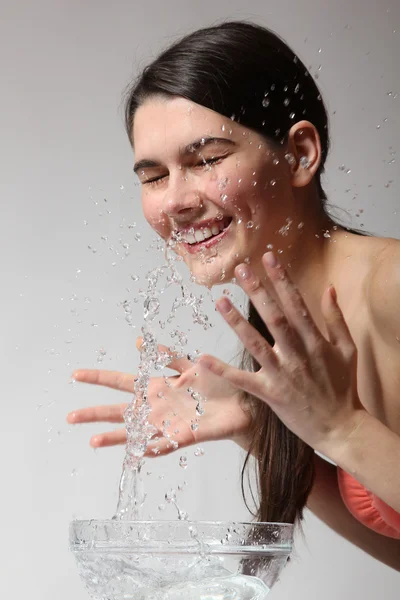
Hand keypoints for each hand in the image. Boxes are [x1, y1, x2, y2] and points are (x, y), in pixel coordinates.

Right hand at [67, 338, 250, 455]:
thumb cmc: (217, 384)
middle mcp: (156, 407)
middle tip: (70, 417)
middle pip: (120, 410)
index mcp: (156, 387)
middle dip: (95, 413)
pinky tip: (136, 452)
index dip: (99, 378)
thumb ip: (167, 356)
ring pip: (136, 432)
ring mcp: (168, 423)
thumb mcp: (190, 364)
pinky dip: (151, 448)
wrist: (243, 403)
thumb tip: (139, 342)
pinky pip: (164, 444)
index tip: (76, 375)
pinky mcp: (184, 436)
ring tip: (94, 441)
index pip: (121, 382)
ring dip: (116, 437)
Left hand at [197, 251, 365, 455]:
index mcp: (315, 341)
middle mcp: (298, 355)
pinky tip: (202, 358)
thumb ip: (336, 318)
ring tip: (220, 301)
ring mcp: (282, 375)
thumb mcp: (347, 349)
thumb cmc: (343, 387)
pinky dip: (223, 370)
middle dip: (258, 292)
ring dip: (237, 323)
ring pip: (256, 345)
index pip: (296, 304)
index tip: (269, 257)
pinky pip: (243, 380)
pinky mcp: (270, 394)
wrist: (340, 427)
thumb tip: (329, 288)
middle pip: (275, 318)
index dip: (282, 279)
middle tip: (240, 269)